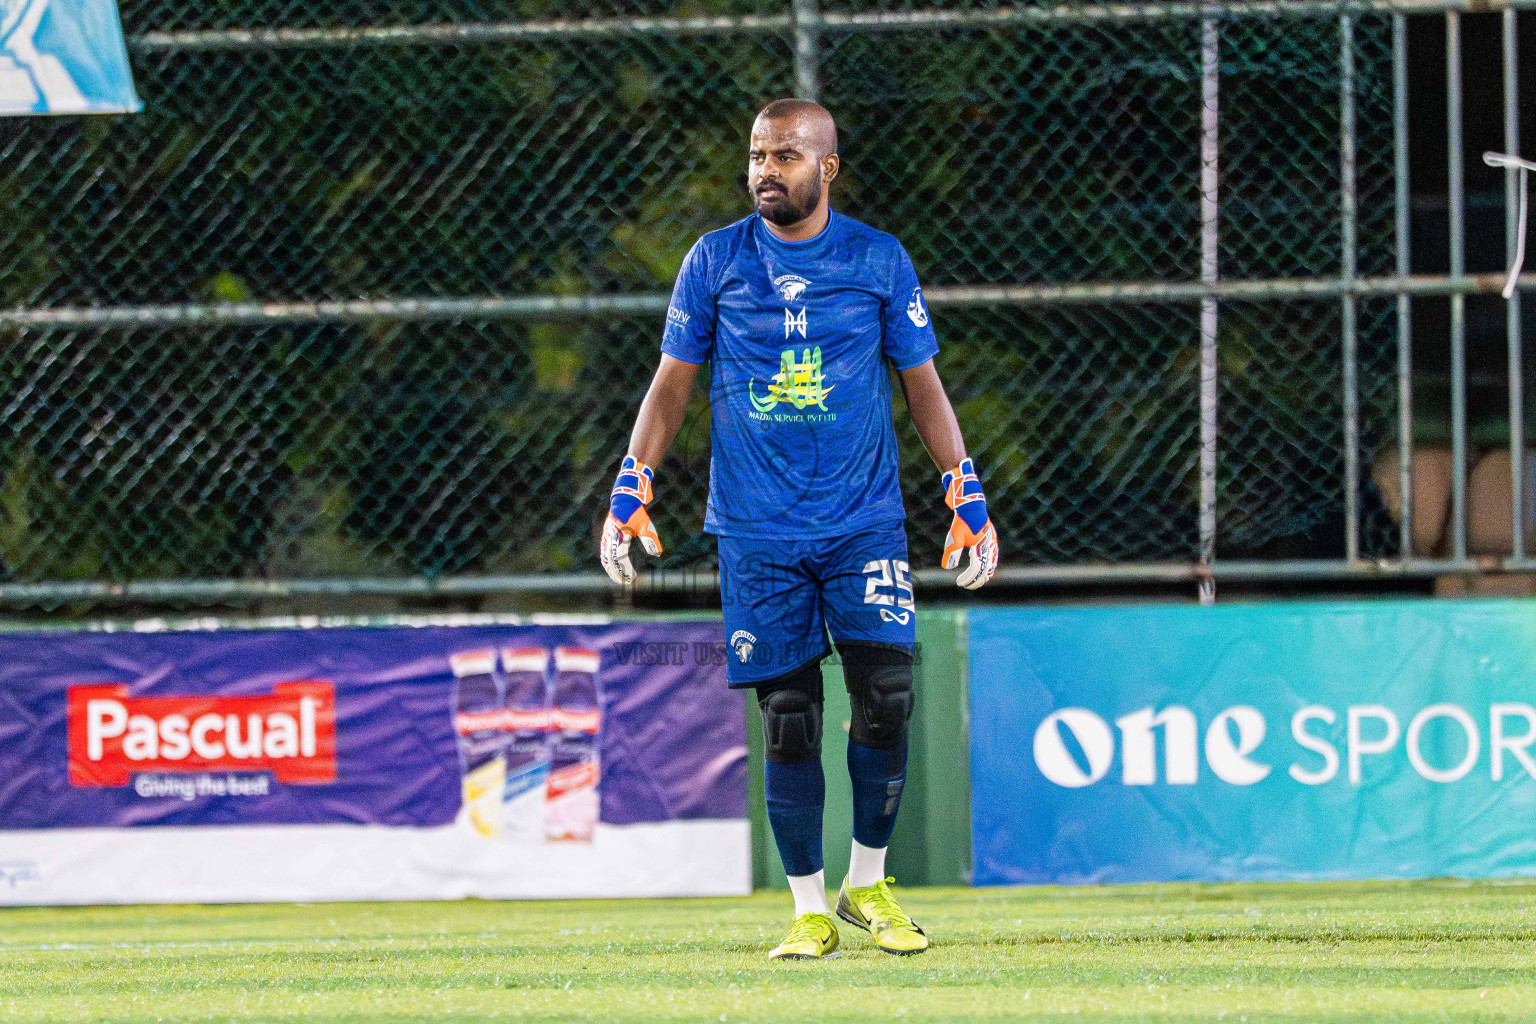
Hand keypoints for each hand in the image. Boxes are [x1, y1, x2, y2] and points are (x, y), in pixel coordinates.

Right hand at [599, 456, 663, 584]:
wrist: (624, 499)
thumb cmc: (636, 512)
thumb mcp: (646, 525)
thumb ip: (650, 539)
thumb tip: (657, 553)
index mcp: (620, 534)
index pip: (620, 557)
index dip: (625, 569)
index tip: (632, 578)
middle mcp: (610, 536)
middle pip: (610, 561)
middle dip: (617, 573)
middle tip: (626, 582)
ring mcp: (606, 536)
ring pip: (605, 557)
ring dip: (611, 569)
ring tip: (619, 578)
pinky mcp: (605, 535)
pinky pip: (604, 552)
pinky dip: (607, 562)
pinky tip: (613, 568)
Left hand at [941, 458, 998, 589]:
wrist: (971, 505)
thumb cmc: (962, 521)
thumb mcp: (954, 537)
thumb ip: (952, 552)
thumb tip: (947, 567)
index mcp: (982, 547)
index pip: (976, 570)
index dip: (968, 579)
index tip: (959, 583)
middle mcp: (990, 546)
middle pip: (986, 571)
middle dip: (977, 580)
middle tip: (966, 585)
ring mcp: (993, 543)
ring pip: (992, 564)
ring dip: (983, 574)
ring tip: (975, 580)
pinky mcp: (992, 539)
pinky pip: (993, 557)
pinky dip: (988, 565)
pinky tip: (981, 567)